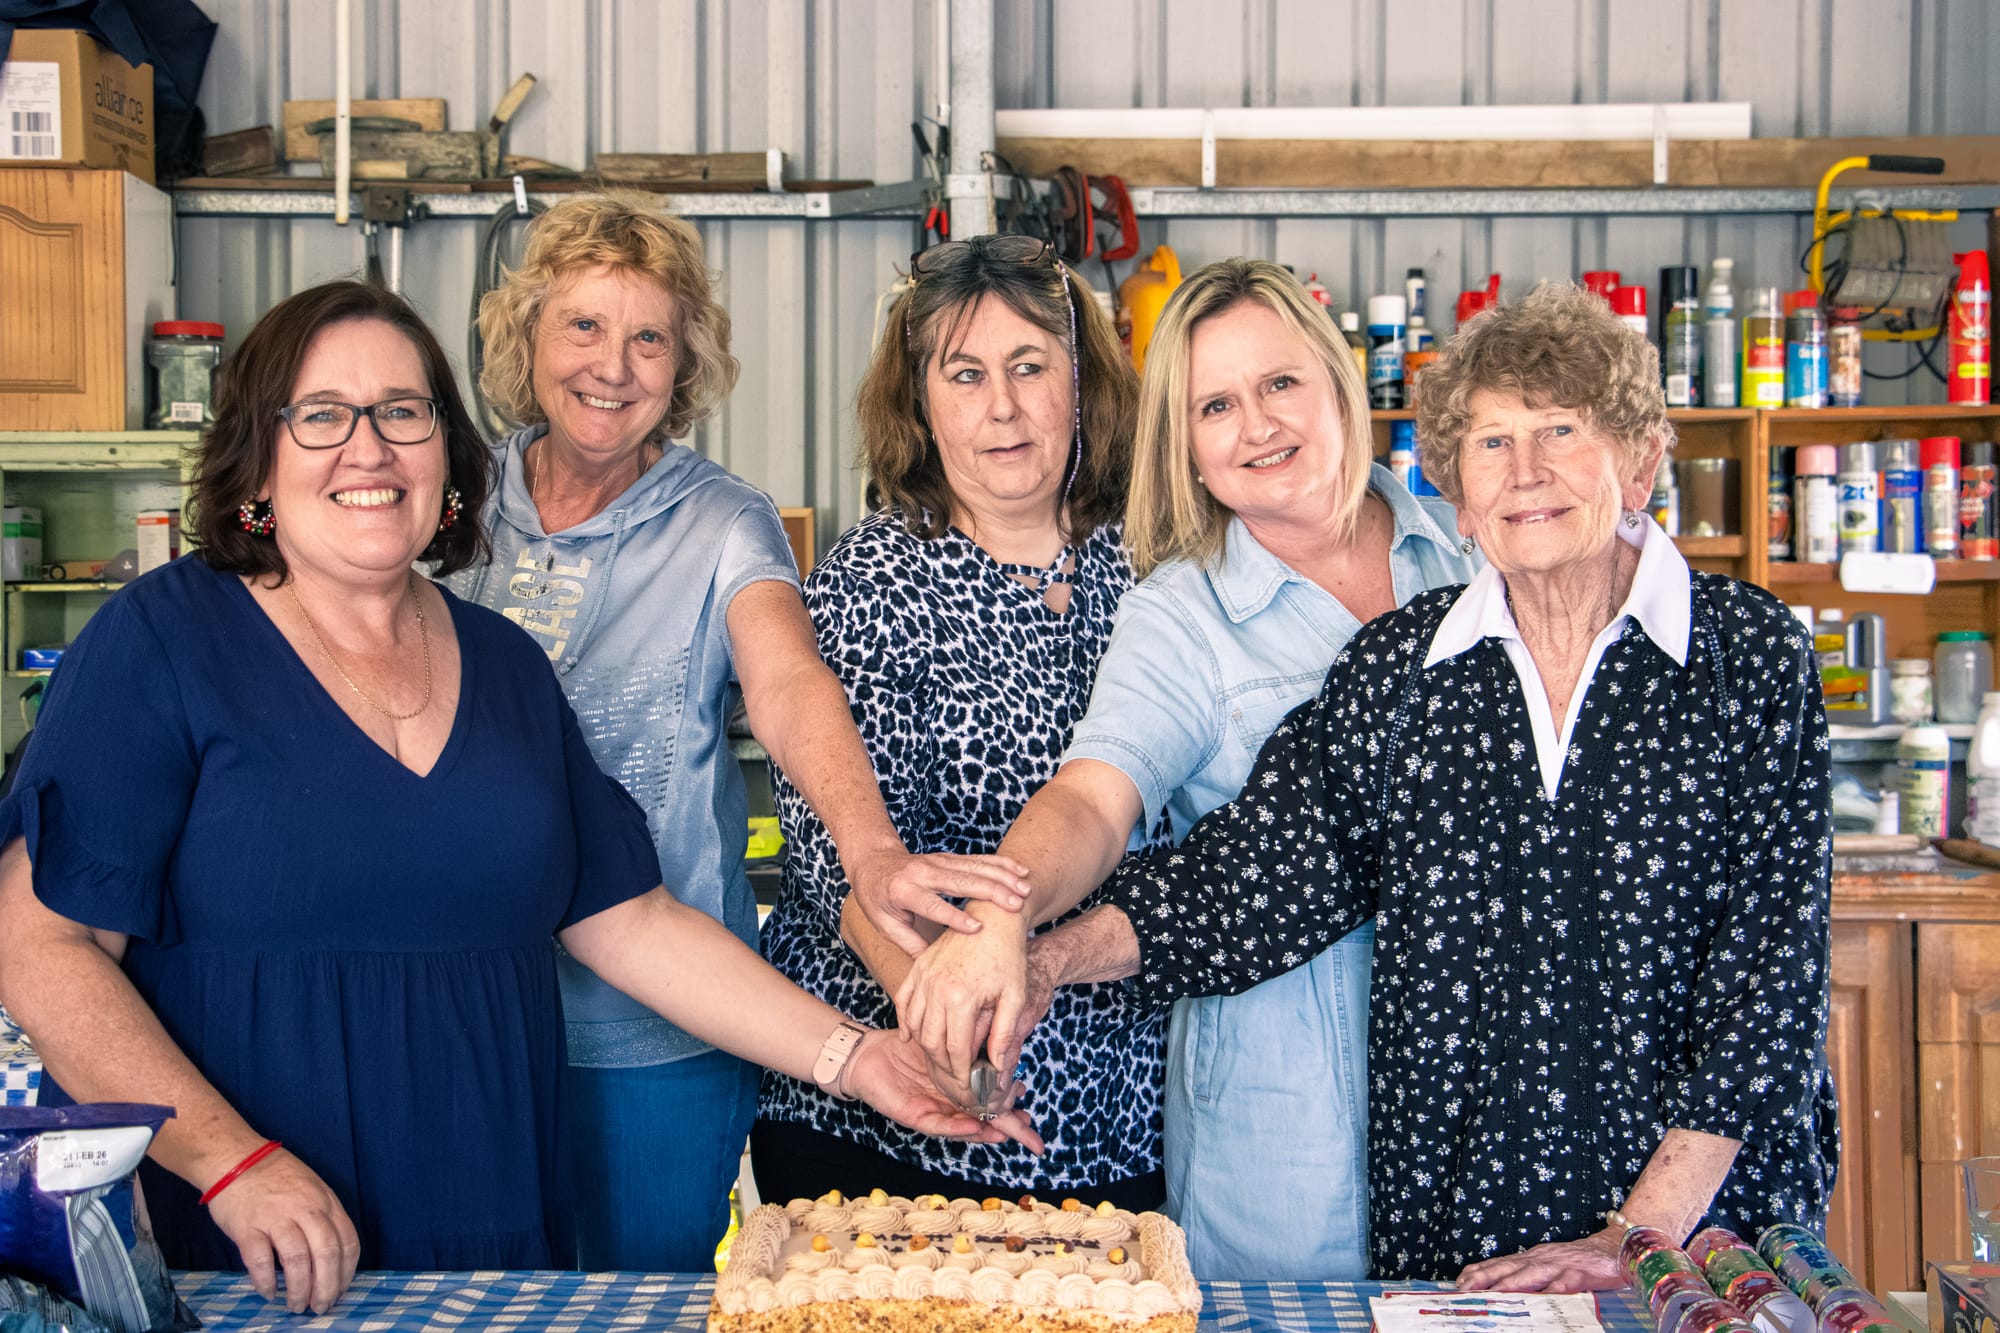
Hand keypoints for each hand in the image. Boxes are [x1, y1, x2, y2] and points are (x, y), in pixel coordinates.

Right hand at [203, 1147, 360, 1312]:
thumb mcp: (313, 1188)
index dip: (347, 1272)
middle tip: (321, 1307)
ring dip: (299, 1290)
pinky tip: (269, 1293)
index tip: (342, 1291)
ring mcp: (276, 1217)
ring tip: (296, 1306)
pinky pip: (260, 1261)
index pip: (348, 1242)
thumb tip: (331, 1259)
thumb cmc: (276, 1176)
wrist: (235, 1158)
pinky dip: (266, 1282)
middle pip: (326, 1254)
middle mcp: (306, 1209)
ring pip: (297, 1261)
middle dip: (327, 1287)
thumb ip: (323, 1218)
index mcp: (326, 1201)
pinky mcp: (247, 1226)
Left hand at [843, 1028, 1044, 1155]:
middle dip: (1009, 1131)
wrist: (867, 1055)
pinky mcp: (915, 1116)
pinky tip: (975, 1126)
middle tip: (1034, 1140)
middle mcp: (948, 1105)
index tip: (1031, 1108)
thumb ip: (965, 1048)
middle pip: (985, 1122)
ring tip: (1008, 1133)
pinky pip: (939, 1124)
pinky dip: (958, 1128)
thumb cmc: (903, 1049)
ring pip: (965, 1129)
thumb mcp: (940, 1045)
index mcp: (957, 1089)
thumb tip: (996, 1044)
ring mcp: (933, 1112)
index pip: (989, 1102)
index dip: (1011, 1107)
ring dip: (987, 1132)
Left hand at [847, 848, 1029, 953]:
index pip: (932, 905)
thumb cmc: (879, 901)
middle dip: (990, 892)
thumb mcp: (886, 926)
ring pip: (974, 867)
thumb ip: (911, 945)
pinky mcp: (948, 857)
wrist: (873, 863)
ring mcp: (937, 861)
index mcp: (903, 891)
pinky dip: (1001, 864)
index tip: (978, 928)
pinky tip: (1021, 870)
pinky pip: (978, 859)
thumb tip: (935, 973)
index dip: (954, 916)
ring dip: (1002, 877)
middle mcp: (922, 872)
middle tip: (1016, 904)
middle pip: (960, 881)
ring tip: (1025, 890)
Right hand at [893, 917, 1030, 1104]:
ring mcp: (923, 976)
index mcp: (961, 997)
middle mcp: (936, 987)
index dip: (962, 1073)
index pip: (955, 1049)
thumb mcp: (1015, 996)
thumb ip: (1004, 1033)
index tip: (969, 1087)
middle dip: (943, 1066)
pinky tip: (911, 1037)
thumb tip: (996, 1068)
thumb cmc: (1008, 957)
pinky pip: (903, 1001)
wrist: (994, 919)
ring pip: (915, 1025)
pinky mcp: (918, 967)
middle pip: (931, 1041)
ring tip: (942, 1061)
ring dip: (926, 1047)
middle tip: (955, 1080)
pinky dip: (905, 1022)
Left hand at [1455, 1228, 1624, 1291]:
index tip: (1458, 1283)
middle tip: (1465, 1290)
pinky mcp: (1583, 1274)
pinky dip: (1556, 1288)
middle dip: (1485, 1278)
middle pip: (1508, 1267)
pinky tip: (1547, 1296)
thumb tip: (1497, 1290)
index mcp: (1531, 1258)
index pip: (1499, 1264)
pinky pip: (1567, 1282)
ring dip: (1513, 1283)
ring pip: (1532, 1274)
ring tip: (1496, 1293)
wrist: (1614, 1248)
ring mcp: (1561, 1265)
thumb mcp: (1546, 1266)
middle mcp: (1541, 1259)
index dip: (1478, 1273)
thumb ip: (1525, 1276)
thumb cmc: (1576, 1261)